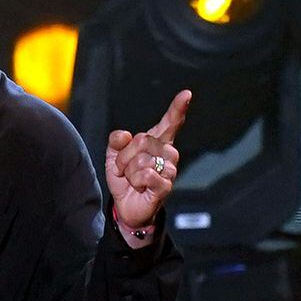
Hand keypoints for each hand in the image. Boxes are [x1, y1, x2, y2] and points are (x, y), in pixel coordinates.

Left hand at [105, 89, 190, 228]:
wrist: (126, 206)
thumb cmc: (125, 179)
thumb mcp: (114, 157)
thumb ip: (116, 142)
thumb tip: (124, 135)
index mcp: (156, 142)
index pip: (170, 123)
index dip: (177, 108)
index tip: (187, 94)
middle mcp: (167, 153)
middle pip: (142, 139)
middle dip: (124, 156)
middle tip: (124, 169)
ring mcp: (169, 169)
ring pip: (142, 159)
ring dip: (129, 170)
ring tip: (132, 179)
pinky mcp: (167, 185)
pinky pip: (146, 174)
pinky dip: (135, 180)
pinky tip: (139, 187)